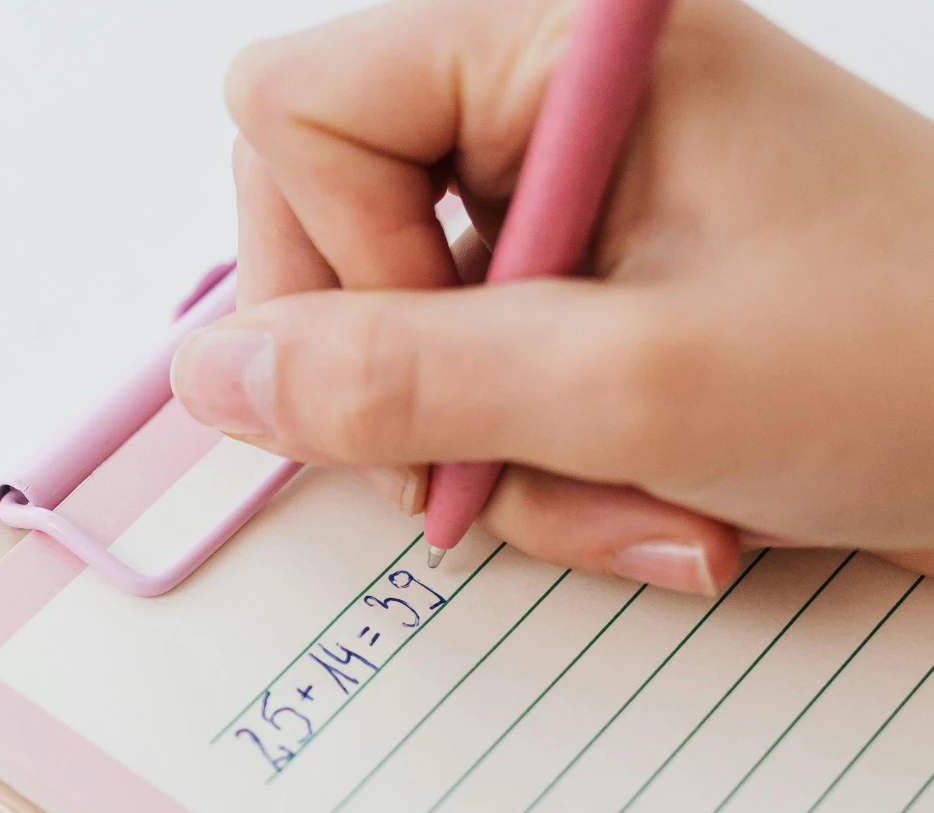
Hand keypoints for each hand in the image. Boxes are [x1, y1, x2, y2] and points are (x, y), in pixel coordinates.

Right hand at [169, 0, 933, 591]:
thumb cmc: (914, 367)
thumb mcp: (631, 386)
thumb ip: (398, 379)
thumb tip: (214, 378)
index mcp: (564, 46)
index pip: (296, 105)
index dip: (328, 253)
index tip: (445, 352)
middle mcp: (551, 99)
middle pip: (319, 219)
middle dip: (399, 375)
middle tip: (501, 454)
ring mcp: (570, 193)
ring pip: (389, 327)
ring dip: (484, 451)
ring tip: (630, 496)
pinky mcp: (590, 281)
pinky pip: (468, 379)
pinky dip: (538, 469)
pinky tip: (653, 500)